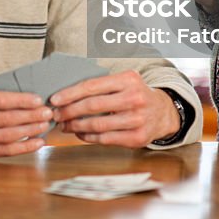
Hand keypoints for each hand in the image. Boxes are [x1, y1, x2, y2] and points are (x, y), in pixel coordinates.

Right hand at [0, 88, 52, 160]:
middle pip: (6, 119)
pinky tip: (37, 142)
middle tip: (48, 112)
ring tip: (45, 125)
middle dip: (30, 116)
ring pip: (7, 136)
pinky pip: (5, 151)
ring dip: (30, 131)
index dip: (20, 100)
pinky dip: (24, 147)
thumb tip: (23, 91)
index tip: (38, 99)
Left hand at [50, 71, 179, 147]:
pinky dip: (88, 137)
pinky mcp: (137, 138)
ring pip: (97, 124)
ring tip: (64, 125)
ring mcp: (137, 119)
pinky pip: (105, 139)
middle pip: (92, 106)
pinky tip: (80, 133)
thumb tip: (66, 94)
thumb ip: (101, 85)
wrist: (163, 112)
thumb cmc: (136, 95)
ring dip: (75, 126)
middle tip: (55, 114)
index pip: (92, 85)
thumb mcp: (124, 81)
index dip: (70, 93)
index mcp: (128, 79)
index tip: (54, 99)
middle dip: (69, 111)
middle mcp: (134, 98)